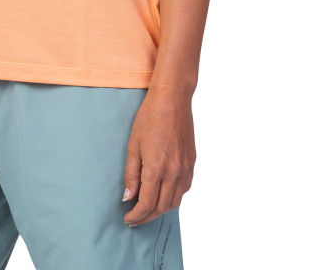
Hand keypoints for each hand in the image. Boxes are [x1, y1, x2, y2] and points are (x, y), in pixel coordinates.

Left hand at [122, 86, 195, 226]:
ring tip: (147, 210)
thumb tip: (128, 197)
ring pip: (175, 201)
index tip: (127, 219)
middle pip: (162, 207)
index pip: (147, 203)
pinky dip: (173, 198)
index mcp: (157, 168)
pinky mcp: (192, 163)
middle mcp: (174, 172)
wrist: (172, 99)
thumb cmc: (149, 118)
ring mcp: (185, 168)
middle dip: (147, 217)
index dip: (136, 216)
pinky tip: (164, 195)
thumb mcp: (133, 145)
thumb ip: (131, 174)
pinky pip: (184, 189)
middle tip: (135, 218)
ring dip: (161, 210)